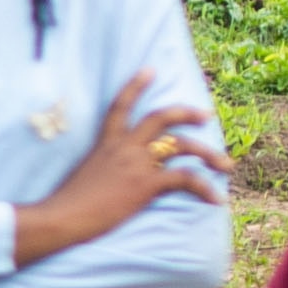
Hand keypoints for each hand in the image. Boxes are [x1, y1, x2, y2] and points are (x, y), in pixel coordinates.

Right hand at [22, 76, 228, 259]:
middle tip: (205, 115)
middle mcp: (123, 147)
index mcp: (104, 143)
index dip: (135, 85)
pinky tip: (216, 199)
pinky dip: (205, 189)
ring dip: (209, 153)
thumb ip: (102, 170)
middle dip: (187, 113)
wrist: (62, 217)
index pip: (120, 105)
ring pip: (182, 145)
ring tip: (225, 164)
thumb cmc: (65, 203)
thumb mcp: (84, 176)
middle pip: (161, 117)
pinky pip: (185, 179)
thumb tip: (111, 179)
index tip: (149, 70)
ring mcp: (136, 164)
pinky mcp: (145, 184)